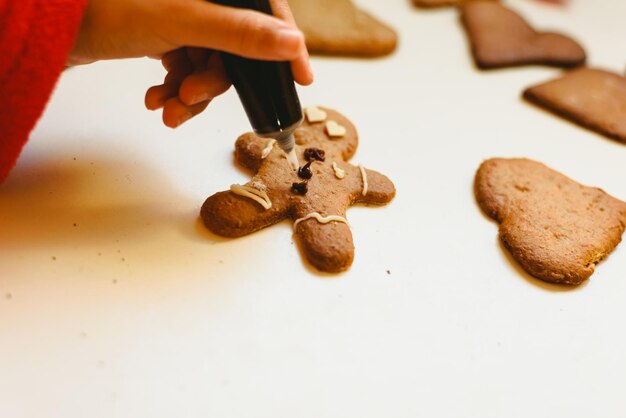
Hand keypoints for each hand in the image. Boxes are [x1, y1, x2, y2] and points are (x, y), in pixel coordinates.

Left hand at [70, 0, 312, 126]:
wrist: (58, 27)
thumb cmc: (113, 9)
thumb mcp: (185, 22)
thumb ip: (242, 33)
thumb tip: (294, 44)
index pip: (268, 11)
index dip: (287, 46)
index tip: (302, 78)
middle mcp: (208, 0)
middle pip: (237, 49)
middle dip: (214, 83)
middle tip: (190, 98)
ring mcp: (188, 18)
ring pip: (212, 65)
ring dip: (192, 94)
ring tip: (168, 108)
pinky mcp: (171, 36)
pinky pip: (191, 68)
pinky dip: (177, 89)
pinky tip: (157, 99)